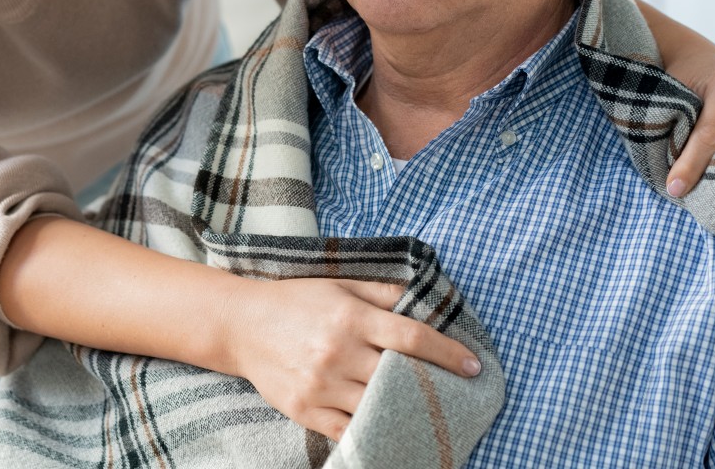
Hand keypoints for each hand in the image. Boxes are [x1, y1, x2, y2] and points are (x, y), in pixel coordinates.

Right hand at [218, 276, 481, 440]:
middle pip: (399, 376)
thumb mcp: (338, 283)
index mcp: (350, 316)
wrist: (241, 325)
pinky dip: (371, 431)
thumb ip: (381, 290)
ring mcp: (321, 385)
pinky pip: (348, 430)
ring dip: (405, 409)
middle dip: (431, 385)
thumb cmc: (295, 299)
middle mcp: (338, 351)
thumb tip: (421, 296)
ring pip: (378, 406)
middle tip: (455, 392)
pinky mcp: (306, 410)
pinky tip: (390, 429)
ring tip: (426, 412)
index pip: (412, 337)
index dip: (447, 353)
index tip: (473, 366)